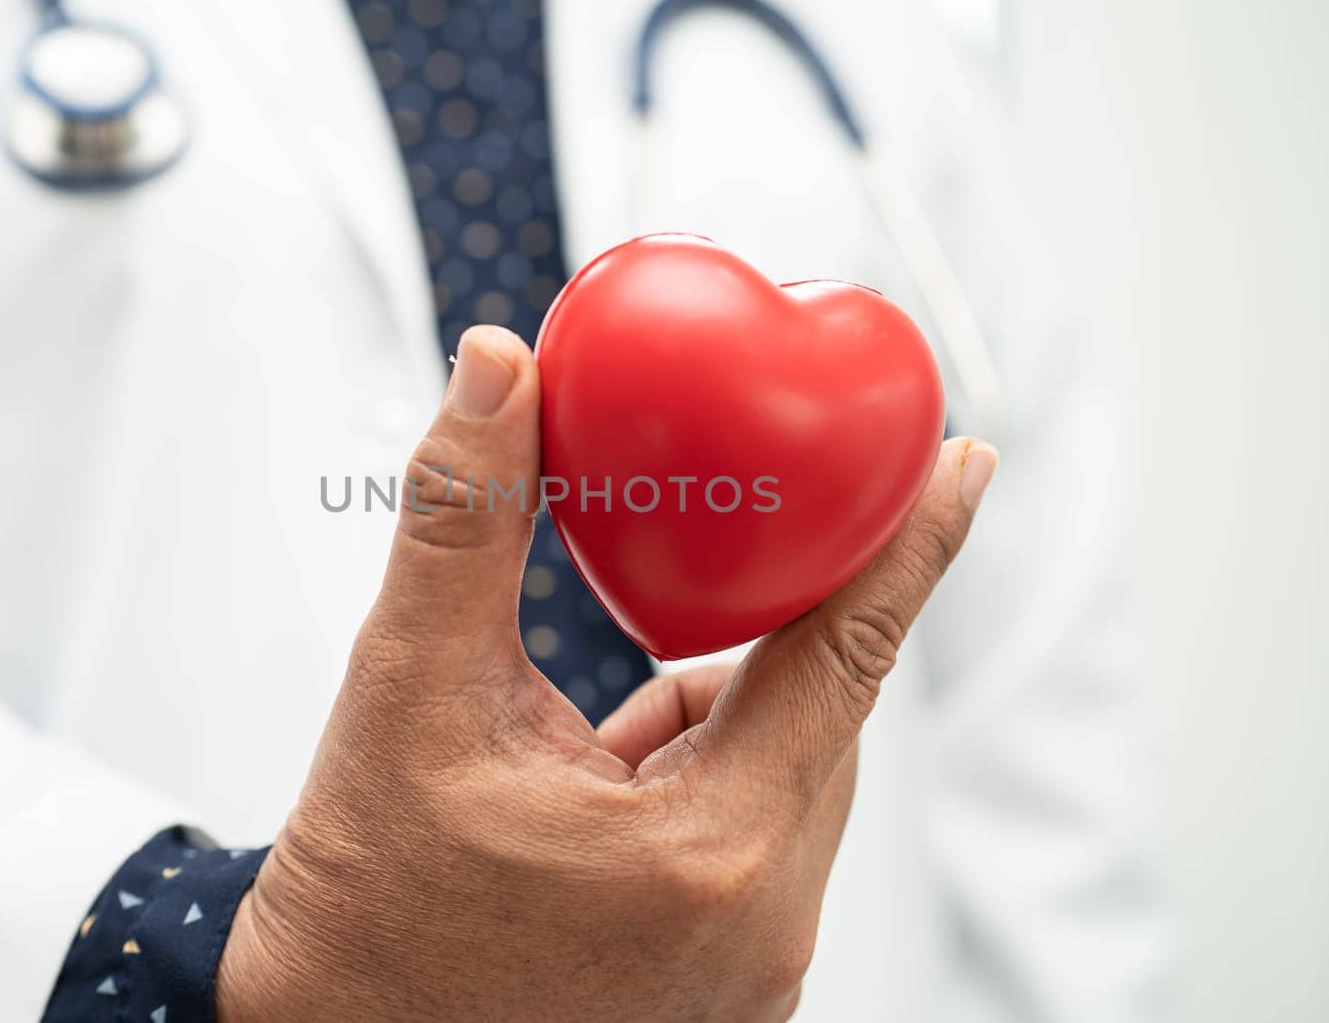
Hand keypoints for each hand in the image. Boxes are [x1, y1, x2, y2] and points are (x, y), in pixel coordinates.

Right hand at [217, 326, 995, 1020]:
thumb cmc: (362, 905)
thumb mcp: (403, 695)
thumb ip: (464, 518)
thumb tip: (500, 367)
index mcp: (709, 850)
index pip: (846, 655)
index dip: (911, 545)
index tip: (966, 460)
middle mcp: (763, 926)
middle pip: (815, 719)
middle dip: (760, 629)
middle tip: (702, 565)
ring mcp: (753, 975)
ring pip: (783, 780)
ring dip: (714, 716)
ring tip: (586, 739)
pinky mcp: (727, 991)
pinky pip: (754, 844)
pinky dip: (700, 785)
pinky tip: (597, 797)